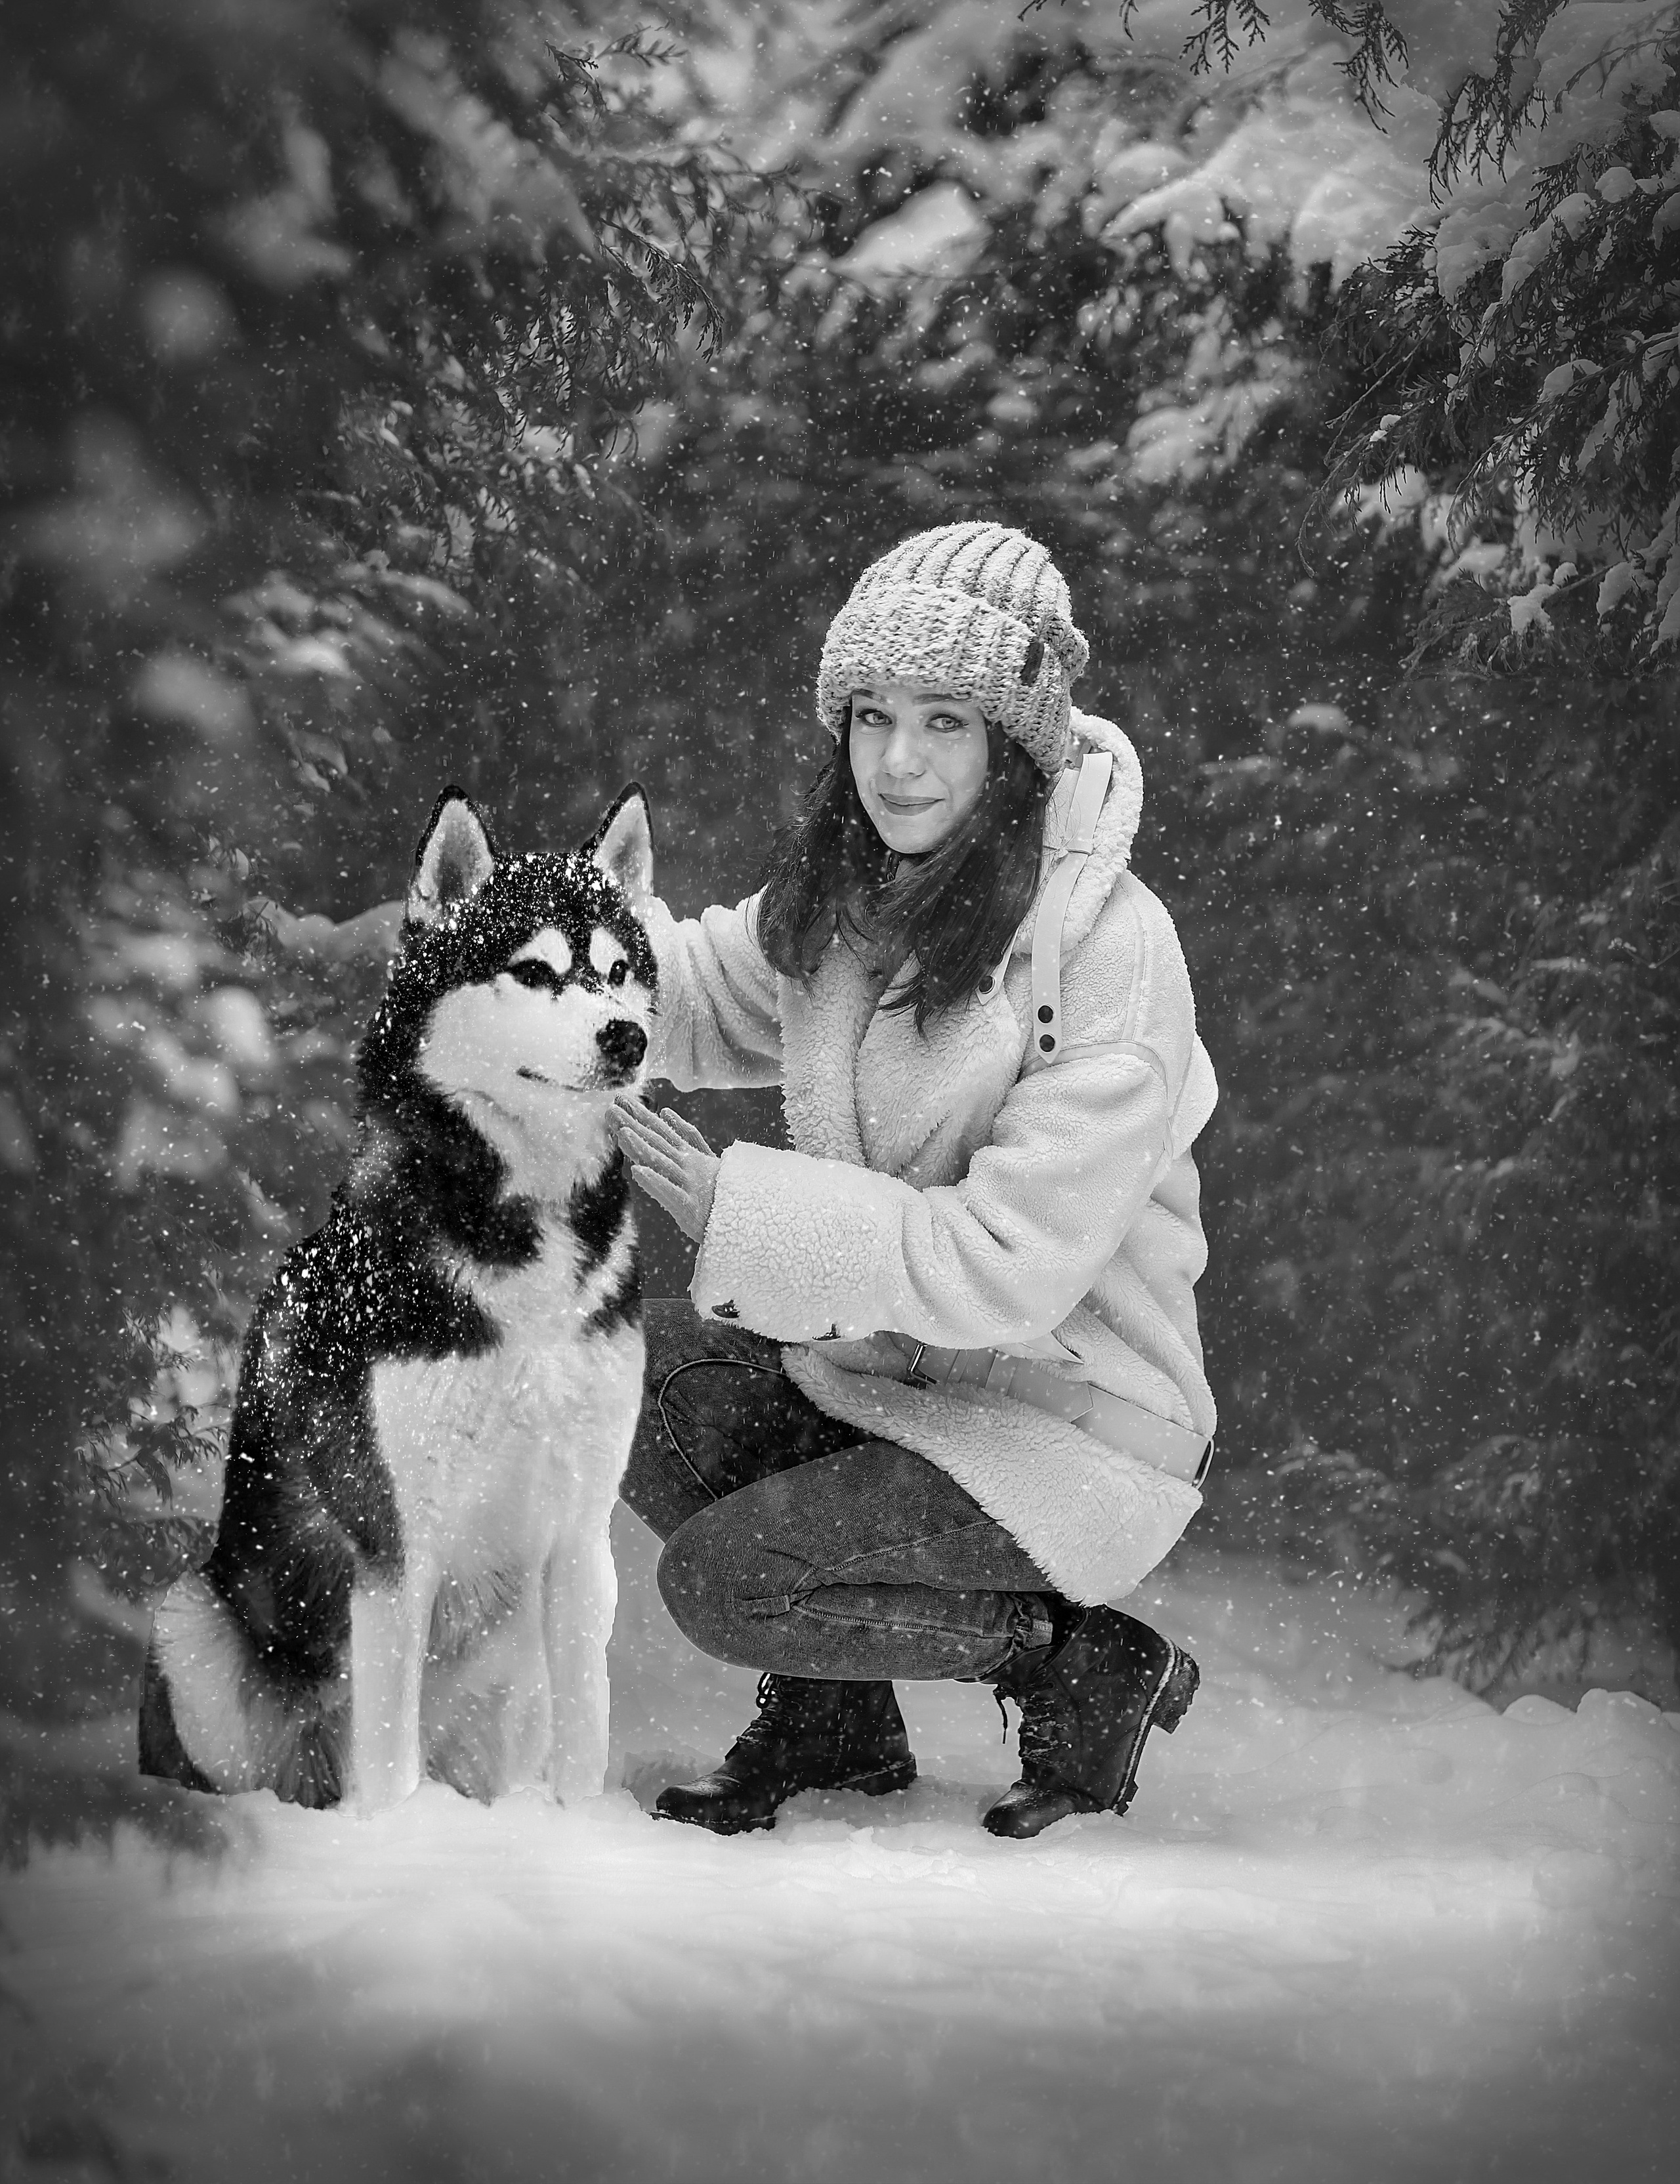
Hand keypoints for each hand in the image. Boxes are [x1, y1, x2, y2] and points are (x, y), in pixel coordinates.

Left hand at [611, 1096, 719, 1243]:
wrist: (750, 1216)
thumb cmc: (724, 1188)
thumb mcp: (706, 1157)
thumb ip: (686, 1135)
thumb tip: (664, 1112)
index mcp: (688, 1154)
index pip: (659, 1131)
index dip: (639, 1115)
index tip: (619, 1100)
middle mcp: (687, 1165)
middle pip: (656, 1142)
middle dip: (633, 1124)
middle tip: (611, 1109)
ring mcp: (689, 1184)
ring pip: (661, 1162)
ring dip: (641, 1147)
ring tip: (622, 1133)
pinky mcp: (690, 1207)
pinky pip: (670, 1193)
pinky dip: (655, 1181)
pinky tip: (638, 1172)